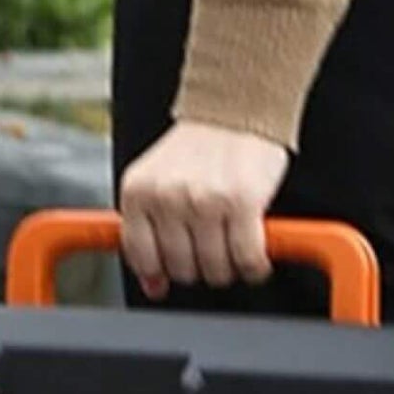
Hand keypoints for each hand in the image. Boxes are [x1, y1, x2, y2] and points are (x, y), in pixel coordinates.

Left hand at [118, 121, 290, 298]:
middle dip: (199, 268)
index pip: (142, 258)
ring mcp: (204, 201)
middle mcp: (167, 197)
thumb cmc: (197, 148)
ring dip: (229, 268)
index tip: (174, 268)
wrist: (233, 106)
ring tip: (233, 248)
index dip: (162, 270)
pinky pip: (248, 259)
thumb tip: (153, 287)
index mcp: (138, 192)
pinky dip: (255, 266)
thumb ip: (148, 233)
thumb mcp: (156, 184)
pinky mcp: (241, 203)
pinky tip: (255, 255)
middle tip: (212, 250)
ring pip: (215, 270)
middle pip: (181, 269)